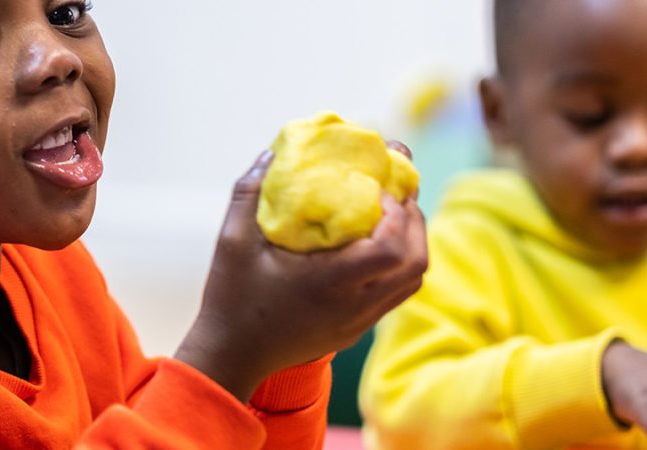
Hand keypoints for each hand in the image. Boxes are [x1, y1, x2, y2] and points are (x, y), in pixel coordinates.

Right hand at [175, 144, 427, 400]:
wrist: (231, 355)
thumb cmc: (231, 299)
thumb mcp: (231, 241)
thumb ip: (250, 193)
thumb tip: (271, 153)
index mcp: (329, 283)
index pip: (392, 249)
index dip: (396, 213)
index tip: (375, 189)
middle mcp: (353, 305)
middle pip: (415, 262)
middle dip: (413, 221)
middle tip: (392, 193)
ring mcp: (359, 321)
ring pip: (413, 280)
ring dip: (410, 242)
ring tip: (388, 215)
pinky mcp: (356, 330)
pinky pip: (396, 293)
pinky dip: (398, 264)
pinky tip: (373, 245)